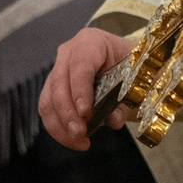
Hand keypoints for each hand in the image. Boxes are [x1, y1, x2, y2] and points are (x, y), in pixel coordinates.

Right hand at [39, 26, 135, 151]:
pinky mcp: (53, 88)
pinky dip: (58, 128)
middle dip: (68, 113)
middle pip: (59, 84)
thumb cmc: (130, 65)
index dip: (80, 90)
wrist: (124, 60)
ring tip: (79, 141)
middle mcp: (69, 53)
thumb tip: (113, 120)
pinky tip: (73, 140)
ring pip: (49, 99)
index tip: (85, 112)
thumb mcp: (134, 75)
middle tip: (80, 133)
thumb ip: (125, 98)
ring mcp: (58, 70)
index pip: (80, 65)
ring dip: (61, 124)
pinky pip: (48, 109)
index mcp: (91, 41)